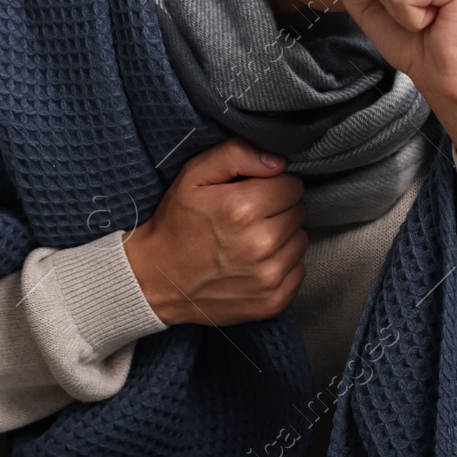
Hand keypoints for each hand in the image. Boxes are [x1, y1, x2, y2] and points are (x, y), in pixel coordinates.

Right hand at [123, 138, 307, 326]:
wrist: (156, 279)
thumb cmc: (177, 223)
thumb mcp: (194, 175)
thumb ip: (237, 154)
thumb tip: (279, 160)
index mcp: (241, 209)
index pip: (292, 186)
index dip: (273, 185)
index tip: (253, 194)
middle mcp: (258, 244)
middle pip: (298, 212)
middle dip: (277, 210)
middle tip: (248, 218)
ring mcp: (266, 277)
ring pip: (301, 240)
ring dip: (282, 237)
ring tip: (251, 240)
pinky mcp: (271, 301)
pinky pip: (299, 270)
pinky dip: (283, 264)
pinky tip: (256, 263)